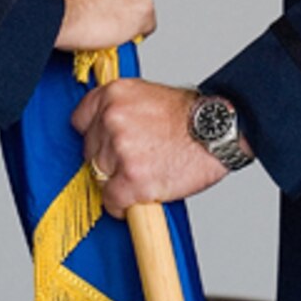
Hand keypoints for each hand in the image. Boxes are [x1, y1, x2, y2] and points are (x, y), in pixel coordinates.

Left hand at [71, 79, 229, 216]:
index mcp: (114, 94)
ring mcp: (120, 148)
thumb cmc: (193, 116)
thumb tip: (106, 132)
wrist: (219, 129)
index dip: (95, 137)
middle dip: (109, 161)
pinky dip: (123, 205)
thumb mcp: (149, 96)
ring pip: (100, 177)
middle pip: (90, 152)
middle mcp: (112, 118)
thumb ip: (123, 110)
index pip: (81, 120)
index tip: (105, 146)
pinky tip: (140, 197)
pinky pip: (112, 200)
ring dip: (118, 183)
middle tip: (135, 163)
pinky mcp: (132, 177)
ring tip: (145, 177)